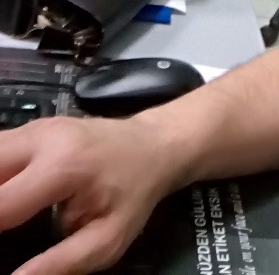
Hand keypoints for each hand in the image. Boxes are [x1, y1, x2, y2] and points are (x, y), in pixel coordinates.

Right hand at [0, 114, 176, 274]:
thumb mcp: (109, 239)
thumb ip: (60, 264)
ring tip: (6, 218)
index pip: (0, 204)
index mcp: (61, 167)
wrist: (154, 145)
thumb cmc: (134, 193)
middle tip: (5, 228)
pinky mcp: (32, 127)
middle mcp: (41, 138)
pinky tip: (6, 197)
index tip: (1, 248)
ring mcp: (35, 127)